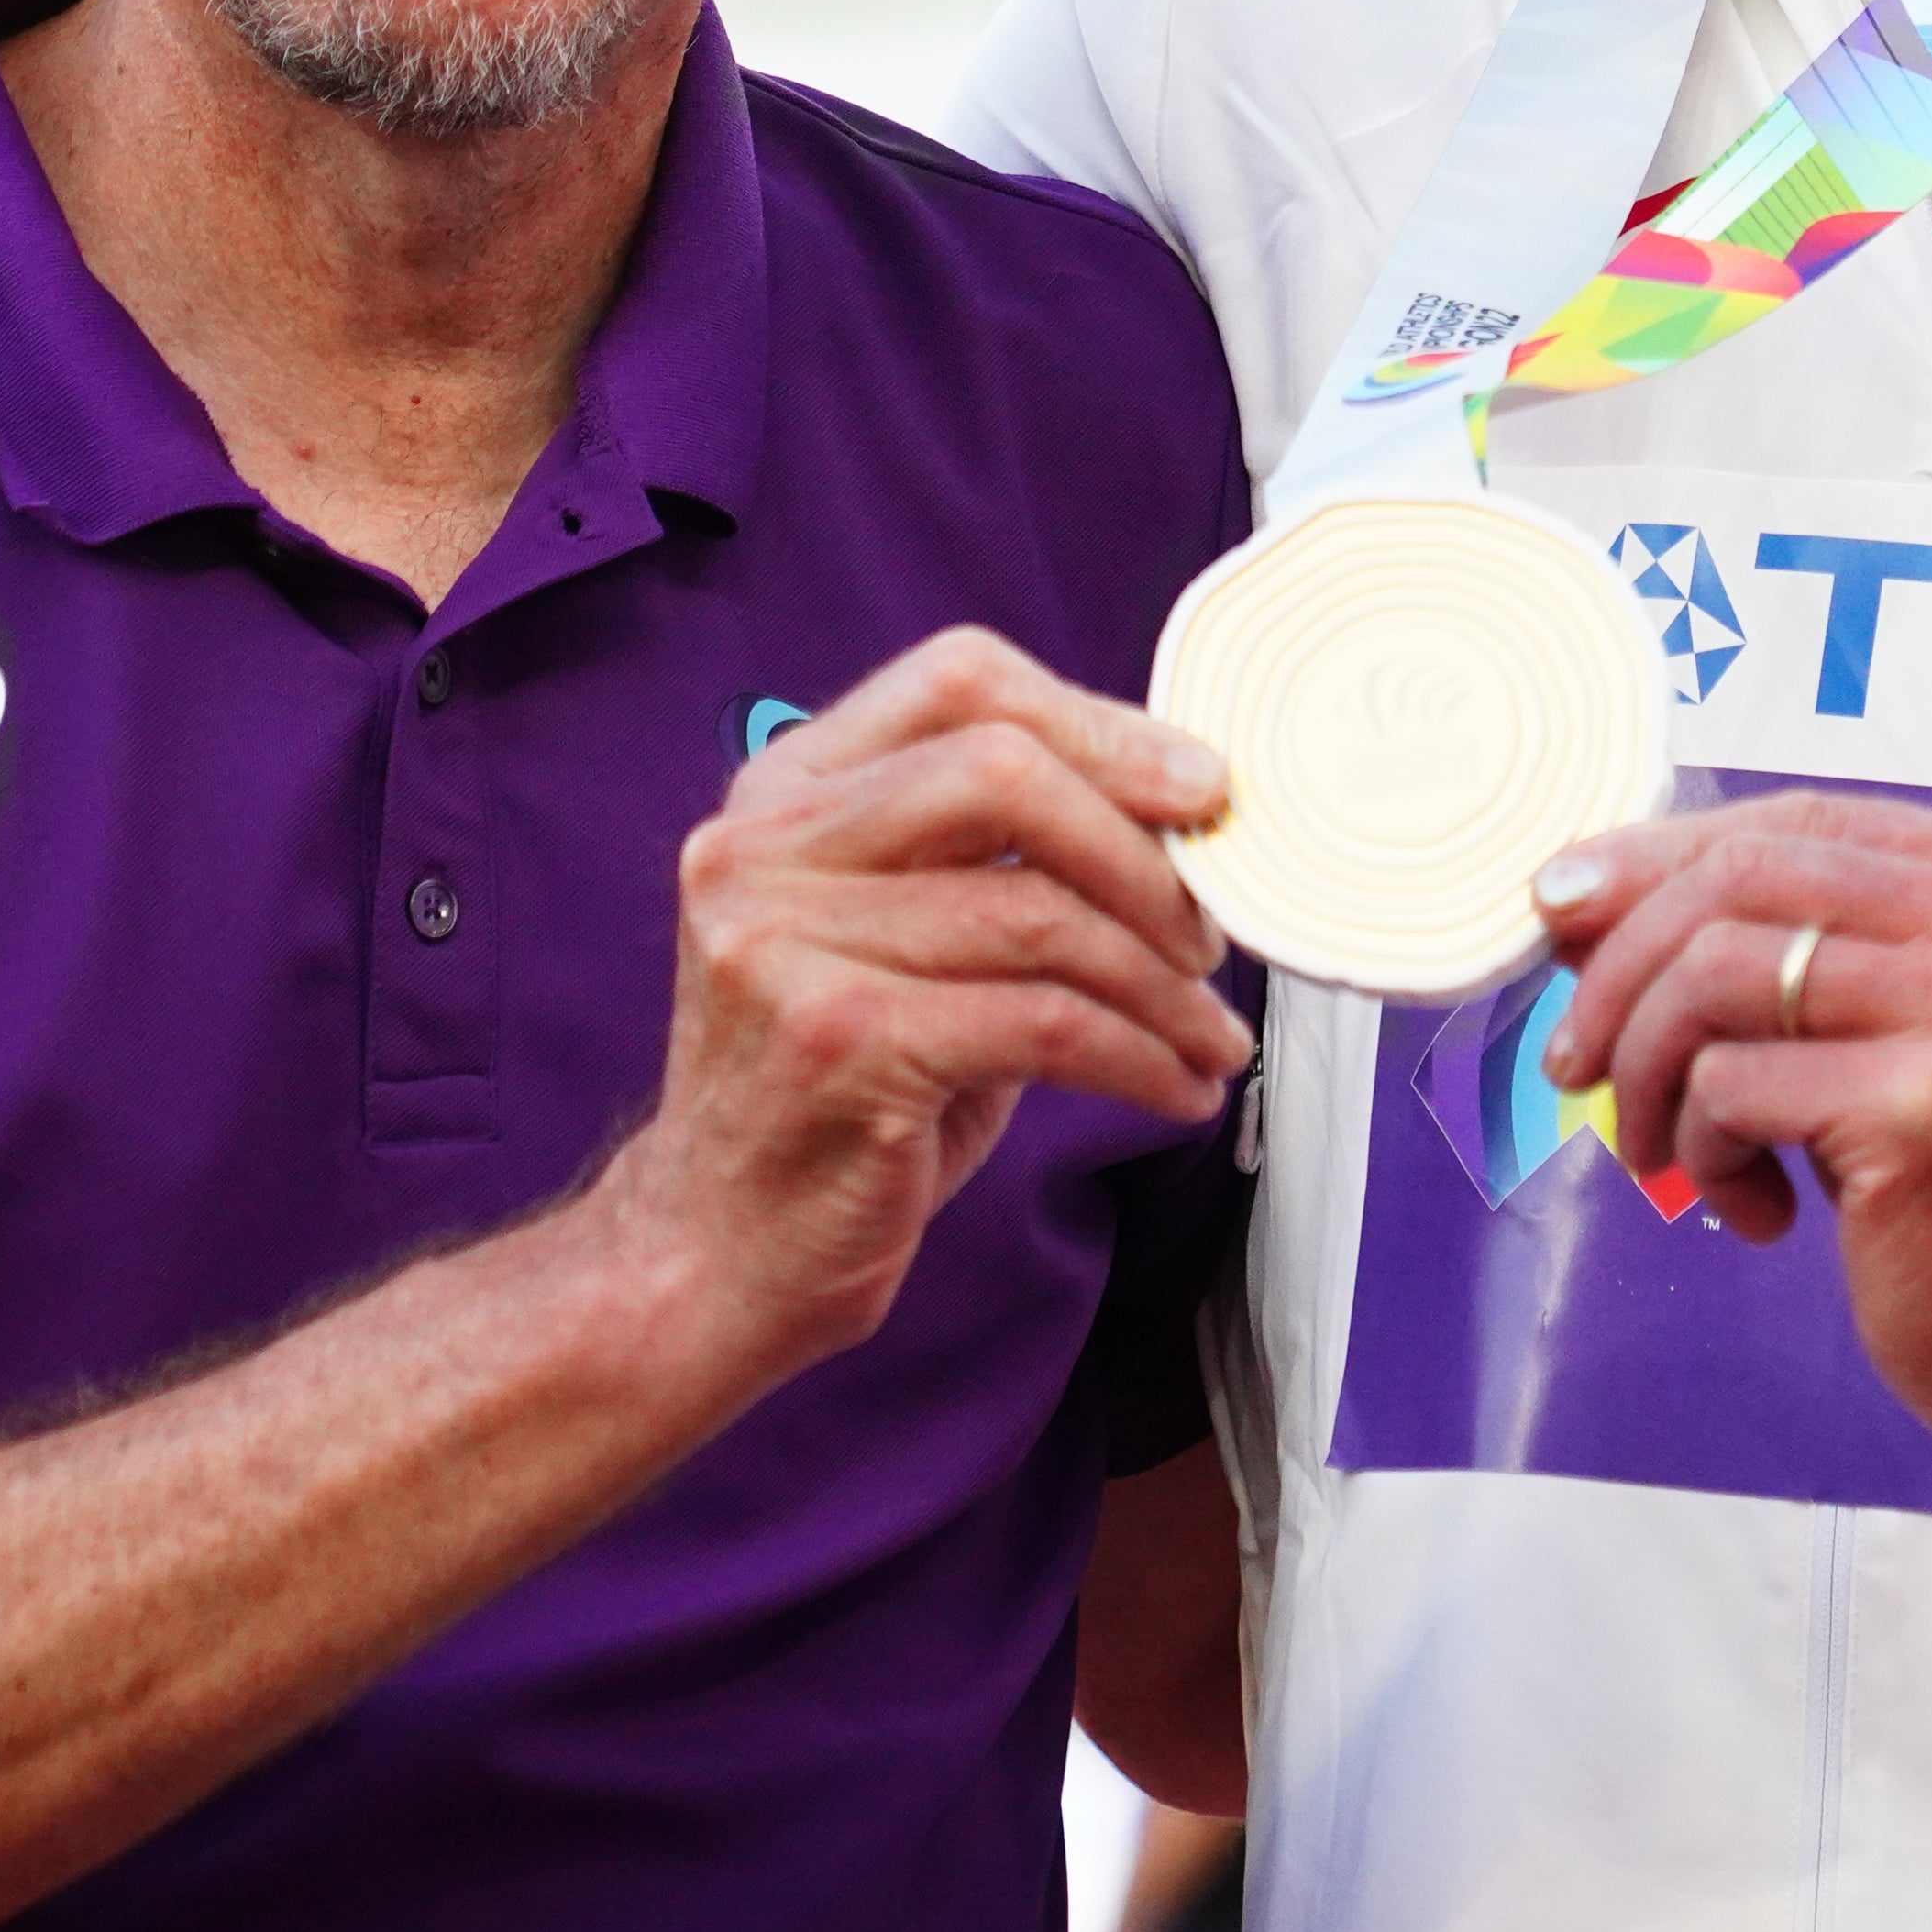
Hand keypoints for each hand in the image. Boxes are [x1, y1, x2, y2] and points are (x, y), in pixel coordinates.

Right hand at [590, 628, 1247, 1383]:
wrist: (717, 1251)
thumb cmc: (839, 1093)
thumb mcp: (900, 940)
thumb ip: (993, 855)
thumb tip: (1178, 812)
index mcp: (782, 792)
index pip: (960, 680)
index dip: (1103, 724)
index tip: (1203, 788)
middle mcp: (763, 849)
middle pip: (1002, 771)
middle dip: (1142, 847)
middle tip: (1214, 928)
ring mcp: (784, 943)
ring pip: (1038, 912)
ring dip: (1162, 982)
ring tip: (1212, 1033)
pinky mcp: (837, 1044)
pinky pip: (1045, 1025)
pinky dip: (1141, 1057)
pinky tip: (1175, 1086)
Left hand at [1524, 793, 1931, 1529]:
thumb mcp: (1888, 1032)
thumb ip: (1778, 945)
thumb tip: (1581, 897)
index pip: (1800, 819)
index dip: (1660, 854)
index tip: (1561, 907)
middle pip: (1741, 877)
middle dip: (1621, 967)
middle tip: (1574, 1061)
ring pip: (1712, 973)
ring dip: (1649, 1073)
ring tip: (1672, 1152)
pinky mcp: (1923, 1104)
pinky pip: (1725, 1084)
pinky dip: (1703, 1152)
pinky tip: (1758, 1211)